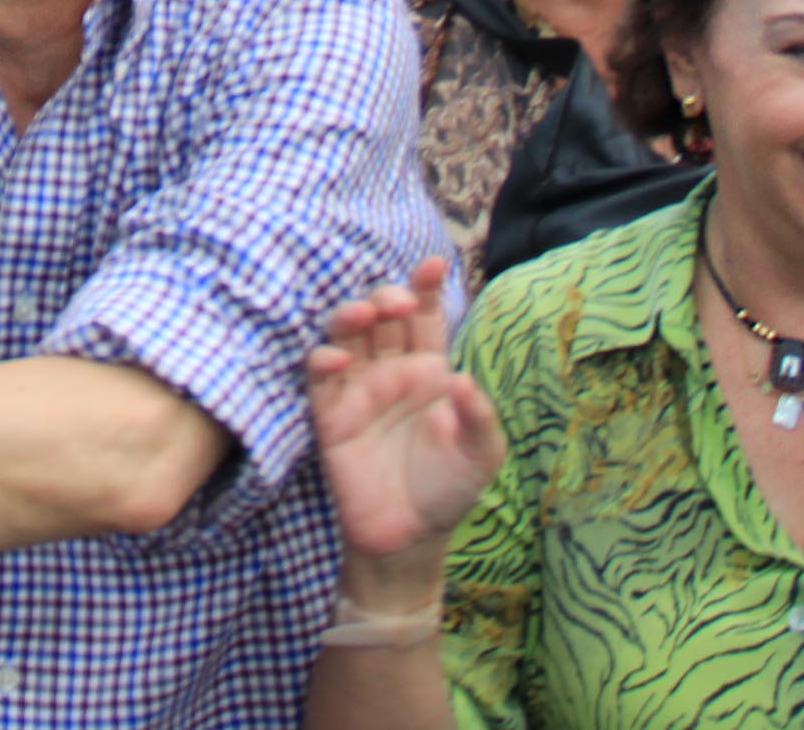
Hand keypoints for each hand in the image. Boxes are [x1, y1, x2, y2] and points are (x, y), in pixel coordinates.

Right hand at [309, 255, 504, 562]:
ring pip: (348, 334)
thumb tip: (461, 378)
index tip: (435, 264)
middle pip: (384, 316)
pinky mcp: (330, 415)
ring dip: (352, 316)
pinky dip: (324, 360)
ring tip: (365, 315)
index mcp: (431, 371)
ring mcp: (359, 390)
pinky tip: (338, 359)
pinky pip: (321, 377)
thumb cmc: (449, 490)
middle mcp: (392, 371)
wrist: (409, 539)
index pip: (426, 318)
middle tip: (399, 302)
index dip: (427, 288)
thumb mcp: (482, 454)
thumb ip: (479, 417)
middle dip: (389, 296)